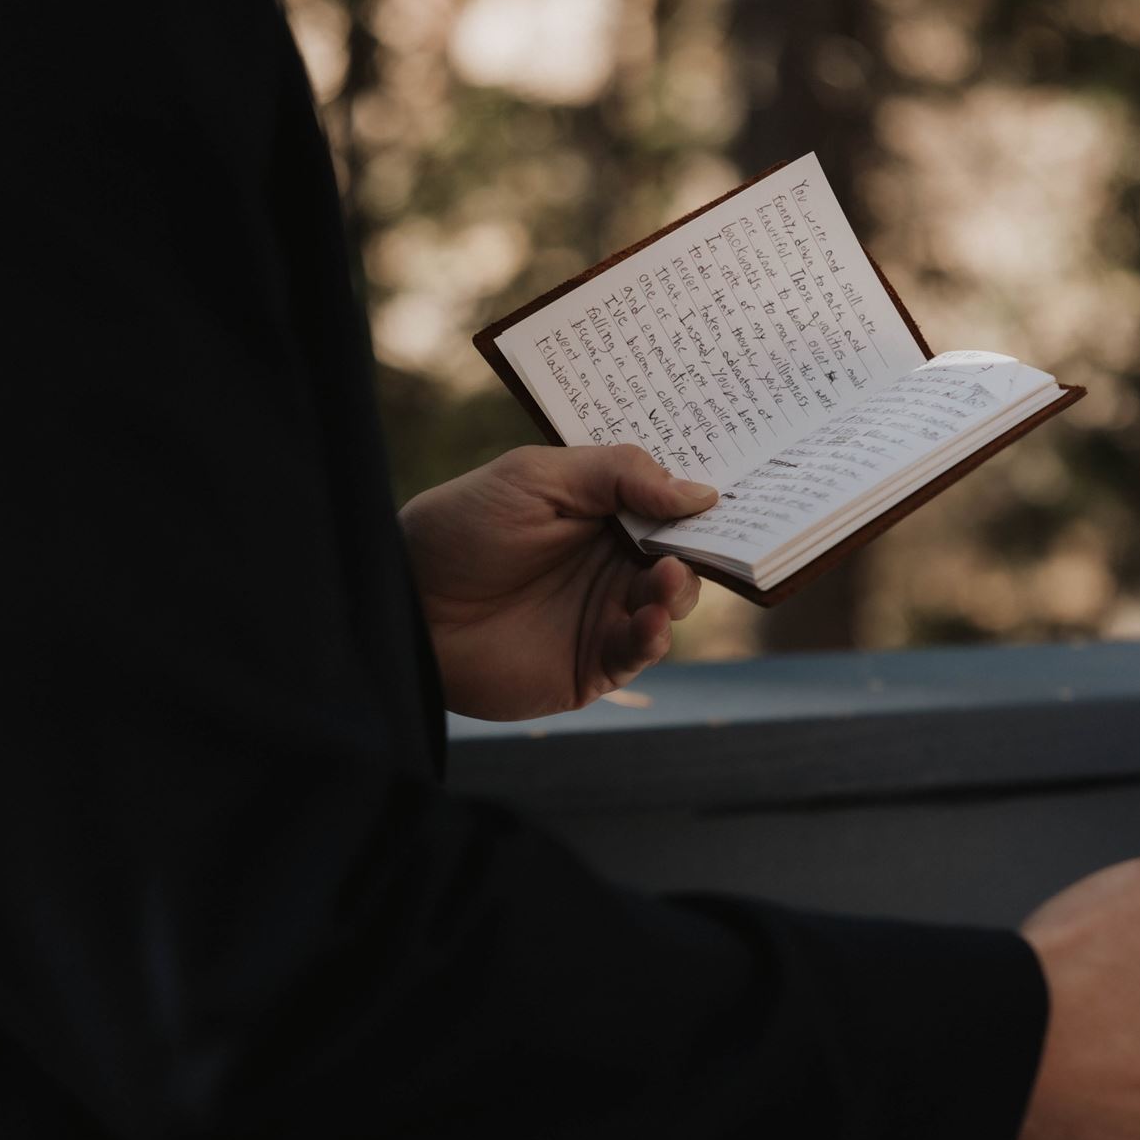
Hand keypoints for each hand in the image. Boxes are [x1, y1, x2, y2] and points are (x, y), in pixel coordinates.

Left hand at [399, 445, 718, 719]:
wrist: (405, 605)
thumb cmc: (460, 530)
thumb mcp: (536, 476)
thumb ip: (617, 474)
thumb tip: (699, 492)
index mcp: (600, 512)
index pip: (666, 504)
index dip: (698, 499)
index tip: (733, 492)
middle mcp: (608, 562)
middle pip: (681, 554)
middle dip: (701, 546)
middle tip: (708, 538)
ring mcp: (603, 614)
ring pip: (670, 602)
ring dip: (678, 589)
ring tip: (663, 577)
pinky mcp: (592, 665)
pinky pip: (640, 651)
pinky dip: (653, 635)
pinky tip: (649, 618)